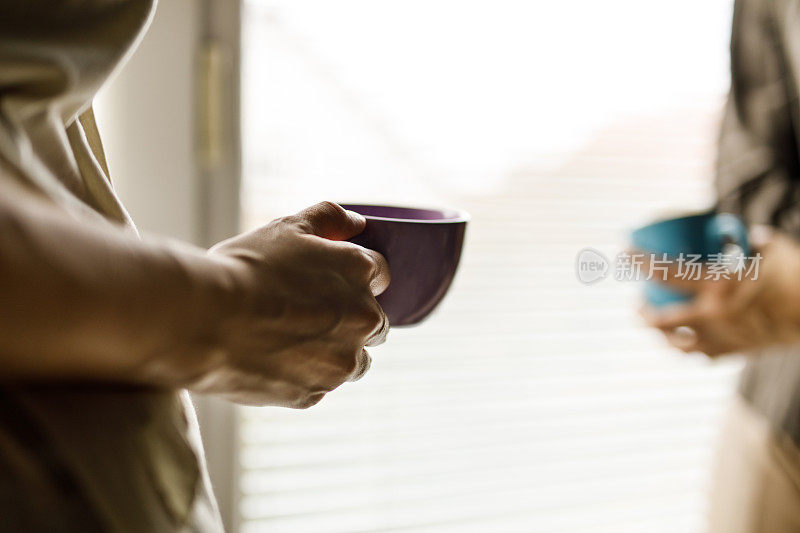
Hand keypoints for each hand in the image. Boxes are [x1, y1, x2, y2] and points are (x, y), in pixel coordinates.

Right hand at [199, 202, 389, 406]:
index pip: (380, 275)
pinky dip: (302, 376)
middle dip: (350, 318)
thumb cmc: (244, 267)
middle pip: (373, 322)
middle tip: (307, 313)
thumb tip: (356, 223)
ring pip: (352, 361)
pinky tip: (271, 360)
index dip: (353, 277)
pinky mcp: (315, 394)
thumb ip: (329, 218)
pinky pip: (318, 385)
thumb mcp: (287, 227)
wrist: (203, 319)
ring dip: (333, 352)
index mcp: (360, 274)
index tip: (328, 282)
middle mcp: (364, 319)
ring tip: (289, 341)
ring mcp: (341, 362)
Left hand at [640, 228, 799, 356]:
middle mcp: (713, 315)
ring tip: (655, 326)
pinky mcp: (734, 352)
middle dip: (643, 313)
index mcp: (715, 286)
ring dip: (662, 336)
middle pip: (662, 319)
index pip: (665, 272)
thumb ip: (746, 238)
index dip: (640, 261)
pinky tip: (686, 343)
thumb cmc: (797, 275)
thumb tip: (734, 229)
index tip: (625, 252)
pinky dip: (692, 348)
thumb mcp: (771, 248)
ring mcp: (722, 337)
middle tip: (637, 303)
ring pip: (678, 344)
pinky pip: (703, 354)